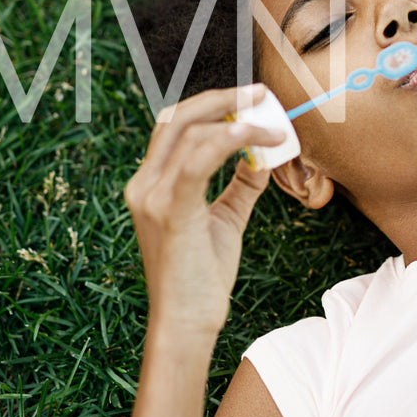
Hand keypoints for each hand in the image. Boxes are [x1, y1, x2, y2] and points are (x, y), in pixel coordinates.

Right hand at [122, 84, 286, 334]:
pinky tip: (256, 139)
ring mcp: (152, 197)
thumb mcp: (225, 221)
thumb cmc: (203, 278)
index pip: (175, 126)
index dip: (213, 105)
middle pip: (177, 118)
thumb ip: (241, 186)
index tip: (252, 100)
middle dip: (222, 99)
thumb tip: (262, 156)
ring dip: (238, 121)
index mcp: (150, 184)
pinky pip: (197, 162)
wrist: (187, 324)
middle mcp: (143, 185)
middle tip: (262, 93)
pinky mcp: (170, 212)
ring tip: (273, 125)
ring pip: (190, 133)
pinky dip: (228, 142)